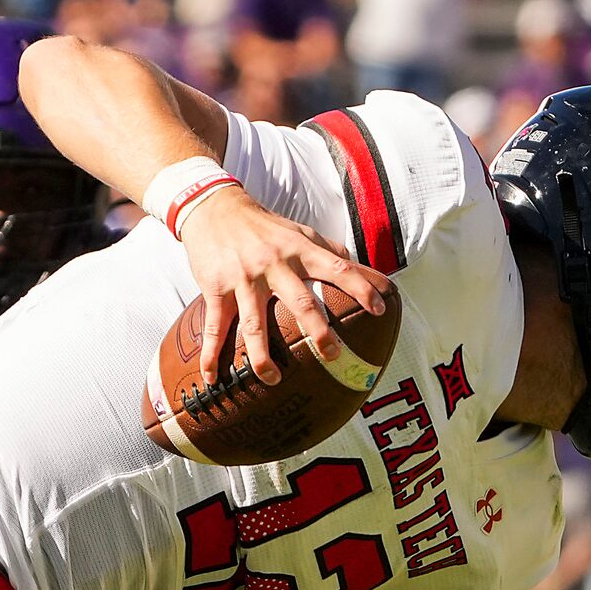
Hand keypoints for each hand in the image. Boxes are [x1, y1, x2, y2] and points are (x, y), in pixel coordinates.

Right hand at [176, 184, 392, 387]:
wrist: (214, 209)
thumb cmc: (263, 225)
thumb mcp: (300, 231)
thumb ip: (330, 252)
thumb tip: (366, 272)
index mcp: (299, 250)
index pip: (337, 268)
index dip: (360, 287)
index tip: (378, 309)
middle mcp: (274, 265)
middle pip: (299, 301)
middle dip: (318, 330)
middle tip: (333, 356)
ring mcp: (243, 279)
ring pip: (255, 323)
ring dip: (263, 356)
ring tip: (273, 380)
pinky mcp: (216, 289)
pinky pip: (215, 327)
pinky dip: (212, 355)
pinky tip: (212, 378)